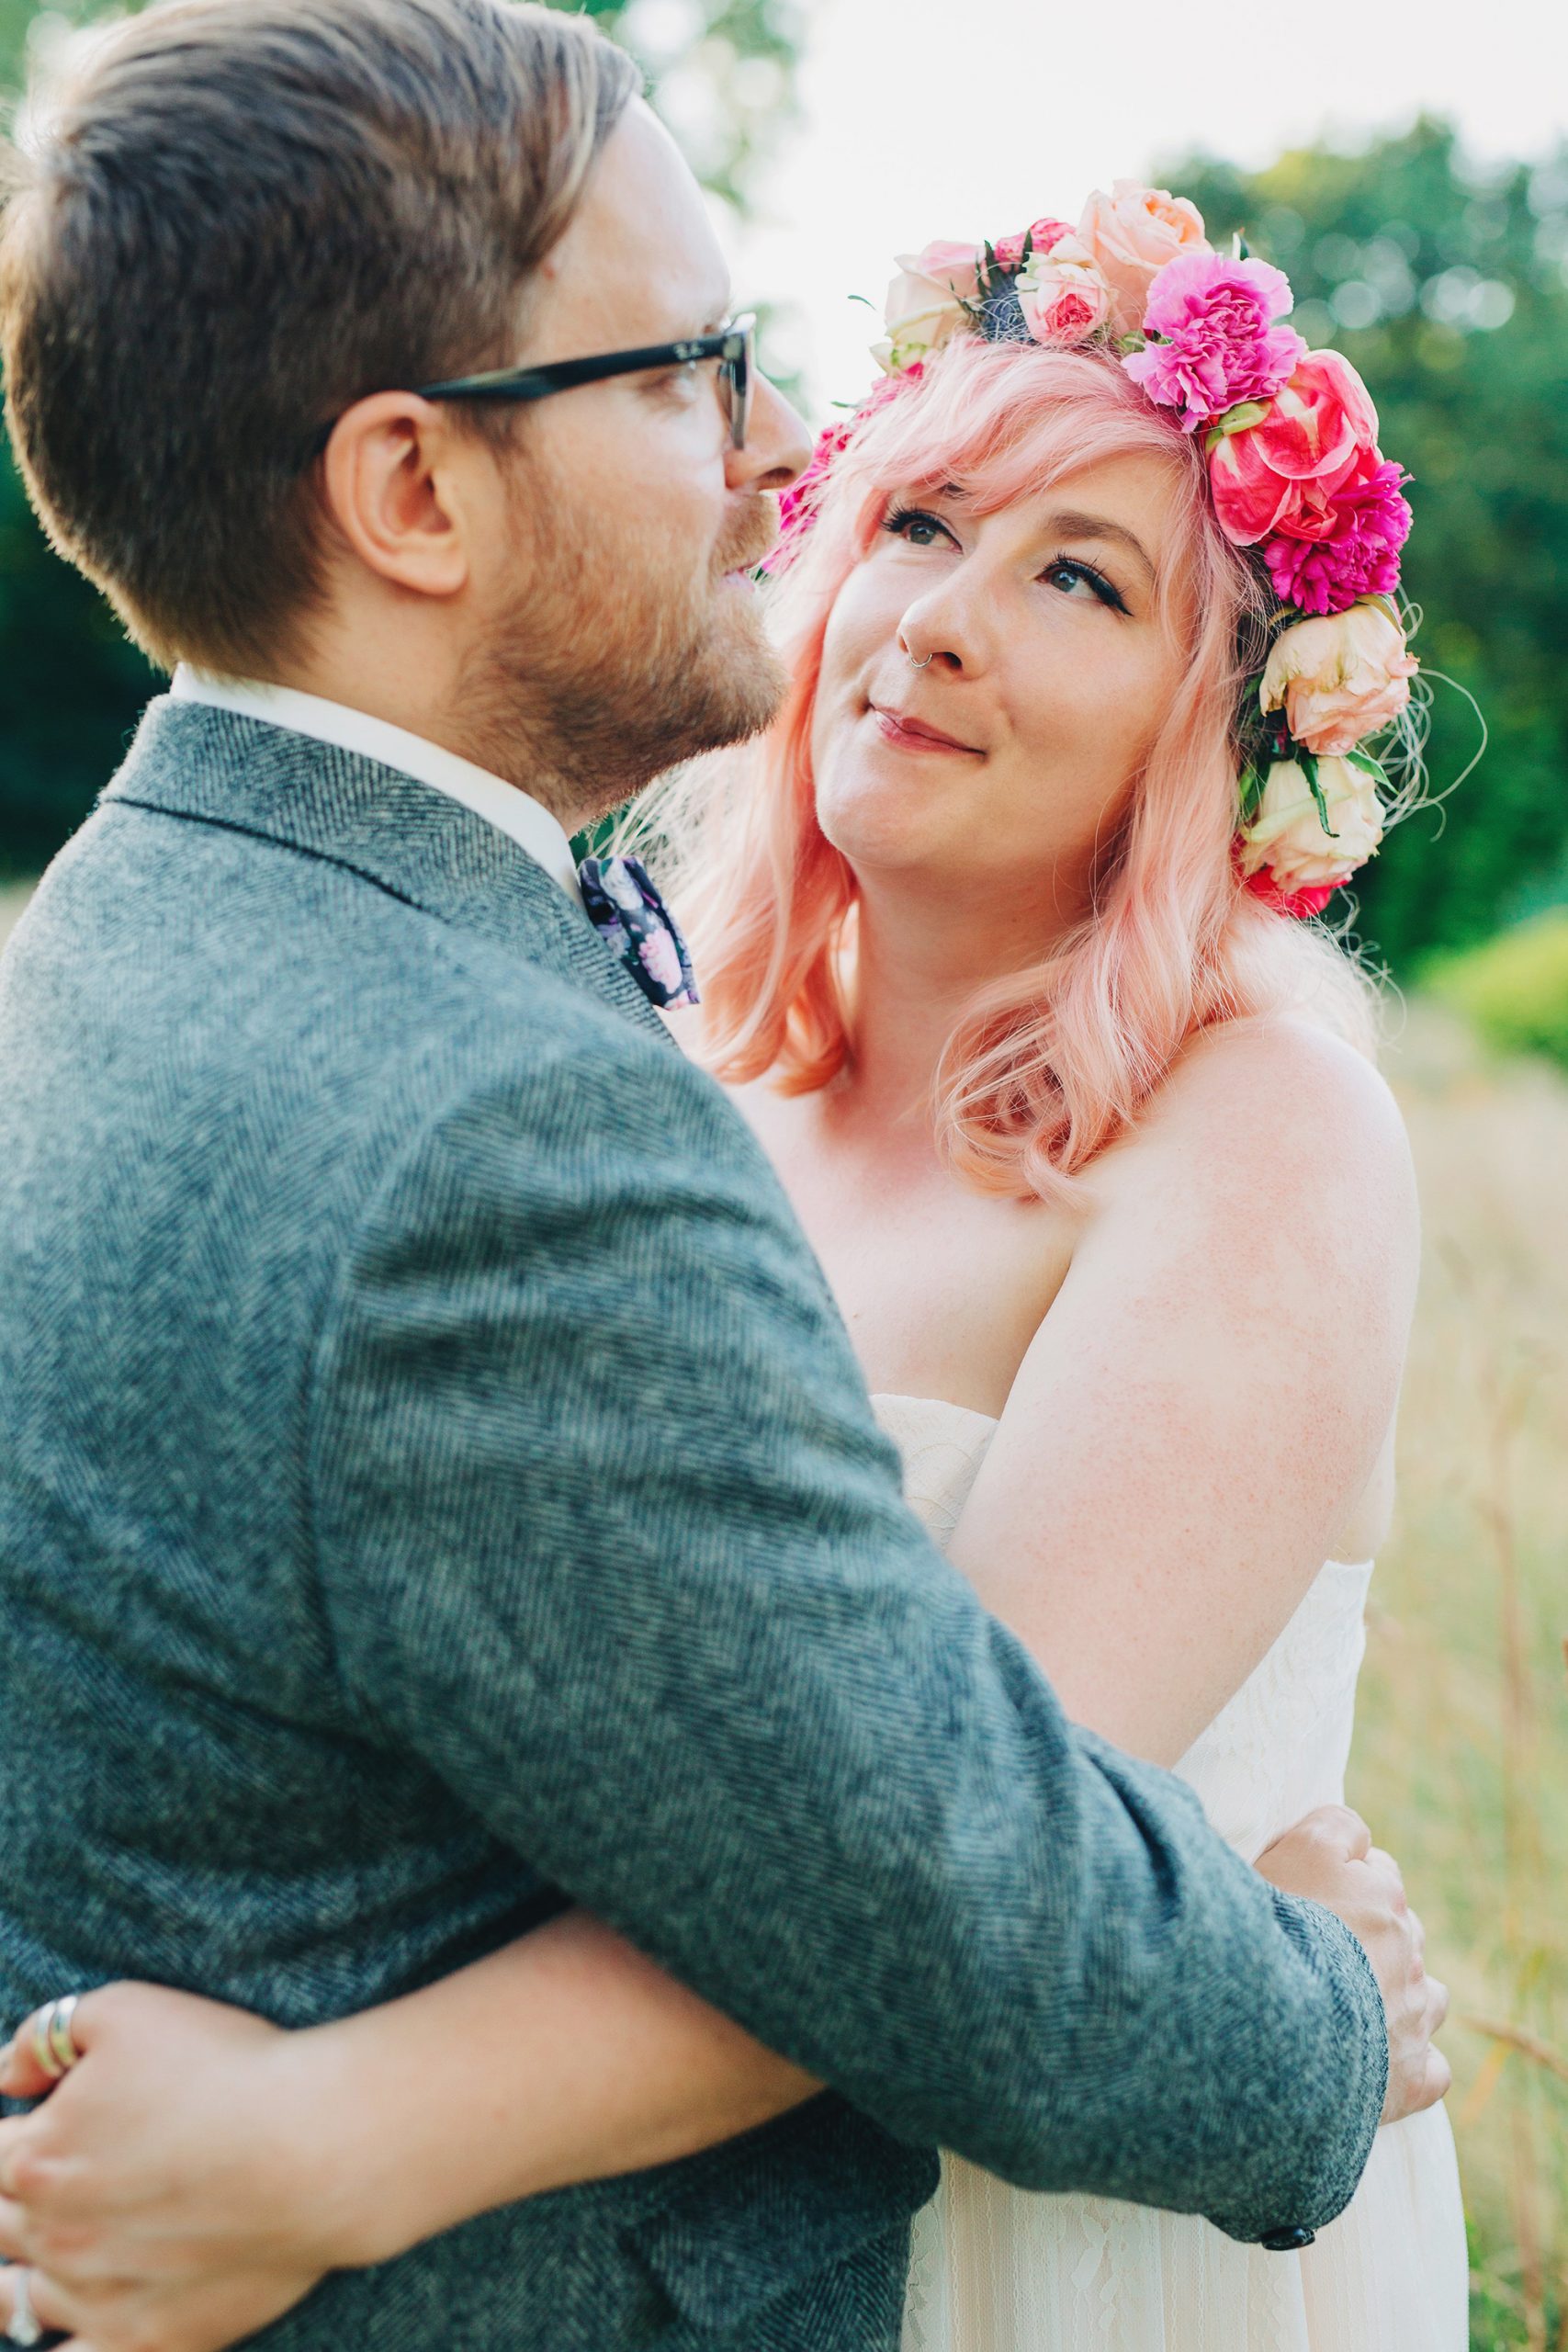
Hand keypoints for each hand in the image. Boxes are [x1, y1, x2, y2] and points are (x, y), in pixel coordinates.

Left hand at [0, 1983, 345, 2351]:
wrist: (315, 2147)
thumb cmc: (226, 2067)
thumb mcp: (124, 2011)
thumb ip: (44, 2036)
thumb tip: (7, 2073)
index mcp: (38, 2157)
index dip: (8, 2133)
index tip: (27, 2125)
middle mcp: (54, 2237)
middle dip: (6, 2199)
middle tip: (46, 2181)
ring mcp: (95, 2299)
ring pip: (13, 2304)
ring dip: (7, 2278)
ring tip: (27, 2261)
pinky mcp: (146, 2341)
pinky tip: (57, 2328)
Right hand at [1255, 1805, 1450, 2125]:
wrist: (1267, 2032)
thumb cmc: (1257, 1936)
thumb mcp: (1282, 1855)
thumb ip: (1325, 1834)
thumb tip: (1354, 1833)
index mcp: (1372, 1885)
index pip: (1370, 1858)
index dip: (1338, 1874)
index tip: (1306, 1891)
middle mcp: (1401, 1940)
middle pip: (1396, 1921)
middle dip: (1368, 1932)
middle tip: (1313, 1953)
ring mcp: (1413, 2011)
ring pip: (1424, 1991)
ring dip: (1397, 1995)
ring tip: (1346, 2011)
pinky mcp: (1414, 2073)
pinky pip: (1432, 2067)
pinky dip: (1408, 2065)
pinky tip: (1372, 2067)